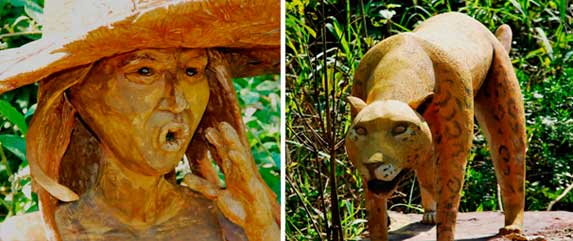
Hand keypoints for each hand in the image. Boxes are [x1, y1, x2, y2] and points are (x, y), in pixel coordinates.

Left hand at [183, 122, 278, 240]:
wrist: (254, 222)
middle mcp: (240, 172)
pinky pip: (245, 171)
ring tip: (225, 128)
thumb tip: (185, 177)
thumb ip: (202, 186)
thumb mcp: (216, 195)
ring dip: (232, 142)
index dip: (216, 142)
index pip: (223, 154)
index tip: (207, 130)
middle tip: (218, 123)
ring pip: (238, 156)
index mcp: (232, 173)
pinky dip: (239, 161)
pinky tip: (233, 152)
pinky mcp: (252, 185)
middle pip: (231, 150)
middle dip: (225, 137)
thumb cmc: (238, 208)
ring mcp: (247, 176)